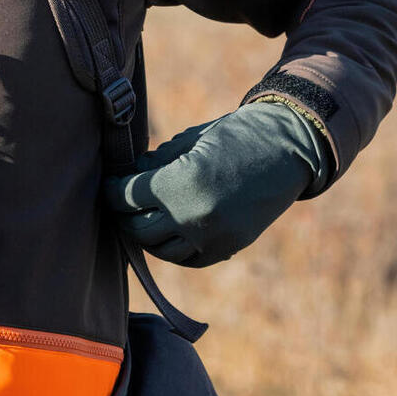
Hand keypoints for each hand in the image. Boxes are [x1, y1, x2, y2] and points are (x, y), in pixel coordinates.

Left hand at [102, 102, 326, 266]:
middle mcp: (191, 216)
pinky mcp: (227, 247)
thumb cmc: (234, 135)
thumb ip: (154, 164)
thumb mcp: (188, 142)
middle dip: (123, 214)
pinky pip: (187, 260)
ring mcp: (210, 237)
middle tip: (120, 203)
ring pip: (159, 250)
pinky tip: (168, 233)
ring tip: (142, 219)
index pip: (124, 197)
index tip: (108, 184)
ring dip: (145, 235)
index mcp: (178, 183)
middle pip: (136, 229)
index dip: (111, 191)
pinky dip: (172, 249)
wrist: (287, 148)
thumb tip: (127, 178)